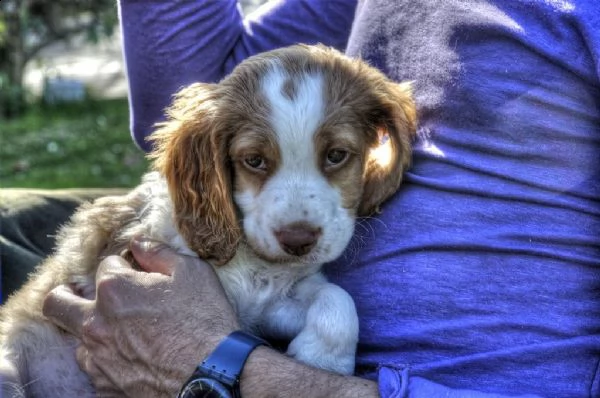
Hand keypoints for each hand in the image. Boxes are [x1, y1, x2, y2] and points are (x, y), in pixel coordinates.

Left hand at [42, 236, 238, 396]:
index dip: (127, 267)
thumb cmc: (205, 320)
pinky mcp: (105, 386)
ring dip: (96, 331)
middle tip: (83, 296)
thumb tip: (139, 241)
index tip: (141, 275)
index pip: (106, 266)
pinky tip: (136, 359)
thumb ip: (159, 253)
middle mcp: (96, 322)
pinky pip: (97, 368)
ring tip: (125, 335)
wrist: (212, 375)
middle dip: (66, 294)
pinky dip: (110, 361)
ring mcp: (97, 357)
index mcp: (115, 288)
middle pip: (58, 302)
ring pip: (79, 339)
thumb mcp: (192, 272)